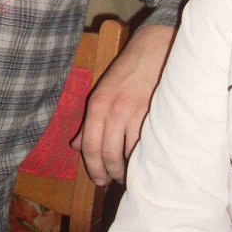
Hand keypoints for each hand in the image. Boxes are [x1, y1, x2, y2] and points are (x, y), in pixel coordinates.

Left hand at [72, 24, 174, 184]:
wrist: (154, 50)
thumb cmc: (127, 73)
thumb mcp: (102, 93)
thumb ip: (90, 122)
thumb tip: (76, 146)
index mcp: (97, 105)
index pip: (90, 146)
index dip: (93, 168)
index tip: (100, 181)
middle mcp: (113, 110)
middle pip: (107, 153)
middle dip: (110, 173)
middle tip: (115, 181)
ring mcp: (134, 112)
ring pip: (127, 152)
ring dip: (129, 169)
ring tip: (131, 175)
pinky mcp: (155, 114)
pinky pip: (146, 144)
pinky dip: (145, 159)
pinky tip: (146, 164)